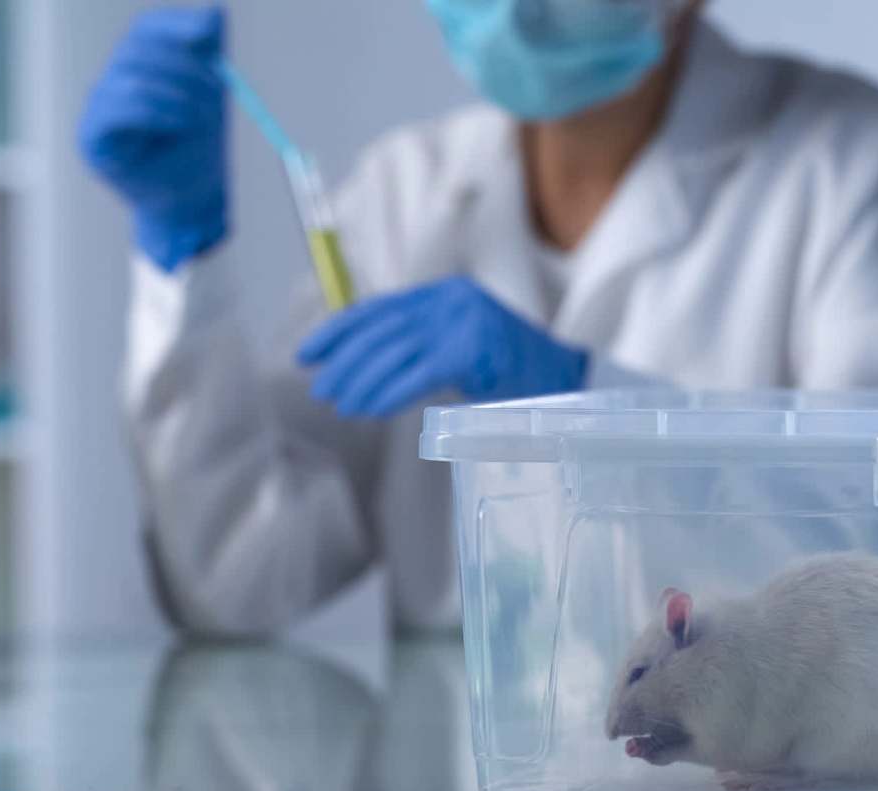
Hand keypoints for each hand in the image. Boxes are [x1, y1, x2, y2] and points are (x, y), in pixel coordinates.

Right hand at [78, 6, 226, 270]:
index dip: (174, 26)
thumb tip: (214, 12)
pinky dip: (154, 112)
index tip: (208, 35)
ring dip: (175, 94)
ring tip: (203, 118)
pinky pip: (115, 109)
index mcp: (137, 66)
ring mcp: (97, 109)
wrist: (192, 199)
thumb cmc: (198, 149)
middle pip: (137, 49)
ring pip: (129, 77)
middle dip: (185, 68)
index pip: (145, 30)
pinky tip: (179, 125)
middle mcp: (111, 81)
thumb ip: (210, 54)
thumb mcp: (211, 95)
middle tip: (217, 92)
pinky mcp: (92, 138)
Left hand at [297, 276, 588, 417]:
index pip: (379, 307)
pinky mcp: (471, 349)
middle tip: (321, 388)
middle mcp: (452, 300)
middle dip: (345, 361)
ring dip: (360, 382)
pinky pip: (416, 374)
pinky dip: (387, 393)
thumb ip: (420, 345)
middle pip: (381, 329)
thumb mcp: (460, 347)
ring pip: (394, 352)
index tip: (308, 353)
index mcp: (445, 294)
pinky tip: (369, 409)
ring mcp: (463, 322)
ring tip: (340, 405)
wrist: (569, 385)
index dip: (339, 330)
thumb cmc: (513, 374)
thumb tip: (361, 365)